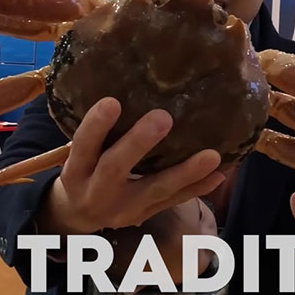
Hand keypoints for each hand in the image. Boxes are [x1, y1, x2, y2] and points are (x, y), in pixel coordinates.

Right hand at [39, 97, 224, 235]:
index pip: (83, 145)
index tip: (112, 101)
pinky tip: (218, 174)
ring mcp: (122, 208)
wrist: (79, 216)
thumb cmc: (83, 168)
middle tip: (163, 118)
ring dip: (185, 173)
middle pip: (116, 167)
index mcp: (75, 170)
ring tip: (212, 156)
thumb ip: (95, 130)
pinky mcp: (144, 215)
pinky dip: (197, 188)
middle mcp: (96, 191)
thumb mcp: (77, 153)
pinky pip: (173, 202)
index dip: (96, 125)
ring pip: (155, 189)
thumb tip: (124, 79)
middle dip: (139, 143)